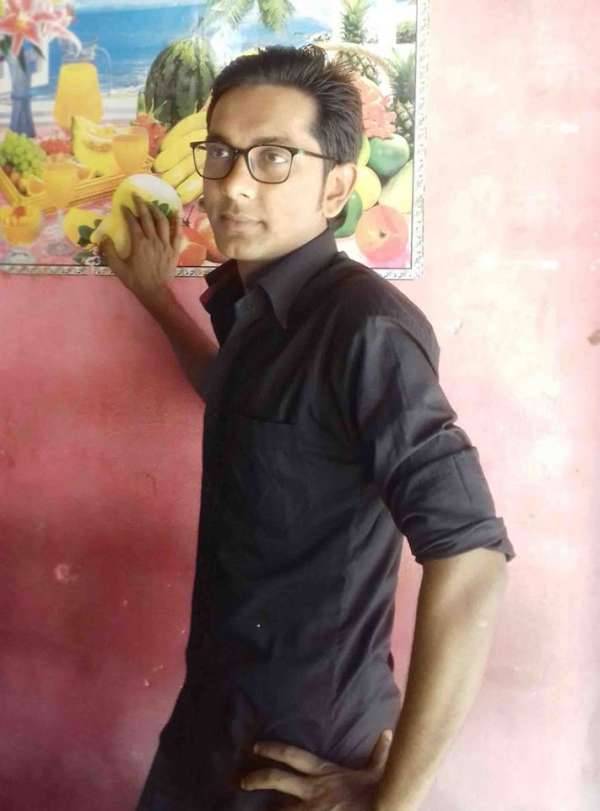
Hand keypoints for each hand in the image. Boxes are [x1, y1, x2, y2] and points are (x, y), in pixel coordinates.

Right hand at [100, 194, 181, 309]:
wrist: (155, 291)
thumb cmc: (135, 280)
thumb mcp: (118, 267)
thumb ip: (109, 251)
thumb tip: (103, 237)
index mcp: (139, 243)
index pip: (133, 222)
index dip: (127, 212)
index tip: (123, 206)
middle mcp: (153, 240)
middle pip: (148, 217)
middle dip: (141, 204)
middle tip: (136, 195)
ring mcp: (166, 244)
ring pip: (162, 222)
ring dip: (156, 210)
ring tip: (151, 203)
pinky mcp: (174, 249)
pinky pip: (177, 233)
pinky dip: (176, 222)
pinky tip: (175, 213)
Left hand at [240, 729, 393, 809]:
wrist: (382, 808)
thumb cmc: (378, 794)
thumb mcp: (376, 771)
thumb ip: (378, 752)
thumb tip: (387, 733)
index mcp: (323, 773)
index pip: (292, 756)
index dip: (272, 749)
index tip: (256, 748)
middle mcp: (312, 790)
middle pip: (276, 779)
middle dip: (256, 778)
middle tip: (242, 781)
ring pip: (280, 809)